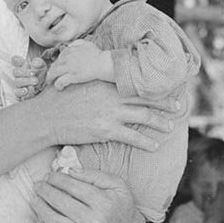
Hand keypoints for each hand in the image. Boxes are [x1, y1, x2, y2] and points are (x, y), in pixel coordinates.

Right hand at [11, 54, 46, 98]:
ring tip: (35, 81)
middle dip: (24, 72)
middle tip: (33, 73)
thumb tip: (35, 63)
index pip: (16, 60)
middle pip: (16, 71)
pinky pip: (17, 92)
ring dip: (25, 81)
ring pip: (17, 82)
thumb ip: (39, 63)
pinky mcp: (19, 93)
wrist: (44, 88)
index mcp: (23, 65)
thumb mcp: (42, 67)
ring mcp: (18, 84)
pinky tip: (26, 91)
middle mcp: (19, 74)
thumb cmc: (40, 74)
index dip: (16, 60)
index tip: (21, 61)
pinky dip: (21, 92)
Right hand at [31, 78, 178, 150]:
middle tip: (177, 107)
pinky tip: (154, 146)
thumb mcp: (77, 81)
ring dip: (160, 122)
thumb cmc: (57, 99)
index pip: (135, 84)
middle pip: (145, 99)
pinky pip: (132, 137)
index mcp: (106, 83)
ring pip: (144, 117)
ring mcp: (111, 113)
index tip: (164, 89)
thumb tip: (98, 77)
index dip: (152, 88)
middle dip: (164, 104)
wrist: (46, 117)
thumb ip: (92, 80)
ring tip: (169, 127)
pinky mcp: (106, 130)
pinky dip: (146, 142)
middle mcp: (112, 96)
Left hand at [31, 166, 145, 222]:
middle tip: (38, 184)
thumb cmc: (120, 205)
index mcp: (103, 203)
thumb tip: (69, 171)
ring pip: (54, 222)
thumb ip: (93, 175)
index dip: (57, 179)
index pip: (72, 187)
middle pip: (60, 202)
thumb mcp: (115, 184)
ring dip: (40, 207)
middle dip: (45, 190)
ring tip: (34, 198)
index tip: (49, 174)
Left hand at [45, 39, 112, 90]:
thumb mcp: (86, 44)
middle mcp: (67, 58)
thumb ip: (76, 43)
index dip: (57, 63)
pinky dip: (58, 84)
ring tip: (50, 82)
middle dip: (50, 71)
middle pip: (53, 65)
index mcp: (69, 50)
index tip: (57, 68)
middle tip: (50, 76)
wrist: (102, 63)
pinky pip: (61, 81)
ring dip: (50, 78)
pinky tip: (59, 87)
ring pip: (54, 73)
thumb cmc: (96, 54)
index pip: (58, 58)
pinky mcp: (73, 76)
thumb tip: (68, 46)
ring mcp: (69, 67)